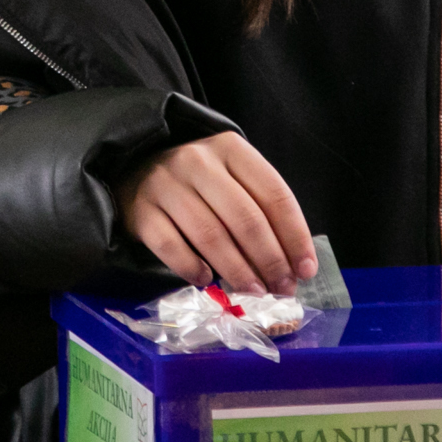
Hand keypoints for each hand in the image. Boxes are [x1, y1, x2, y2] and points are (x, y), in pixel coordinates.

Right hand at [116, 134, 316, 296]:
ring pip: (211, 236)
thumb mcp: (233, 179)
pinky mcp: (141, 210)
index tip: (305, 269)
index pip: (274, 194)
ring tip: (254, 292)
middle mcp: (198, 161)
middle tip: (281, 289)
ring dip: (238, 271)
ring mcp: (166, 184)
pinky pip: (171, 247)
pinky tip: (206, 280)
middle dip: (270, 260)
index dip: (295, 235)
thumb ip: (261, 211)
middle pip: (245, 218)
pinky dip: (192, 268)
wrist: (136, 169)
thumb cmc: (199, 181)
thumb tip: (293, 265)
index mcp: (231, 149)